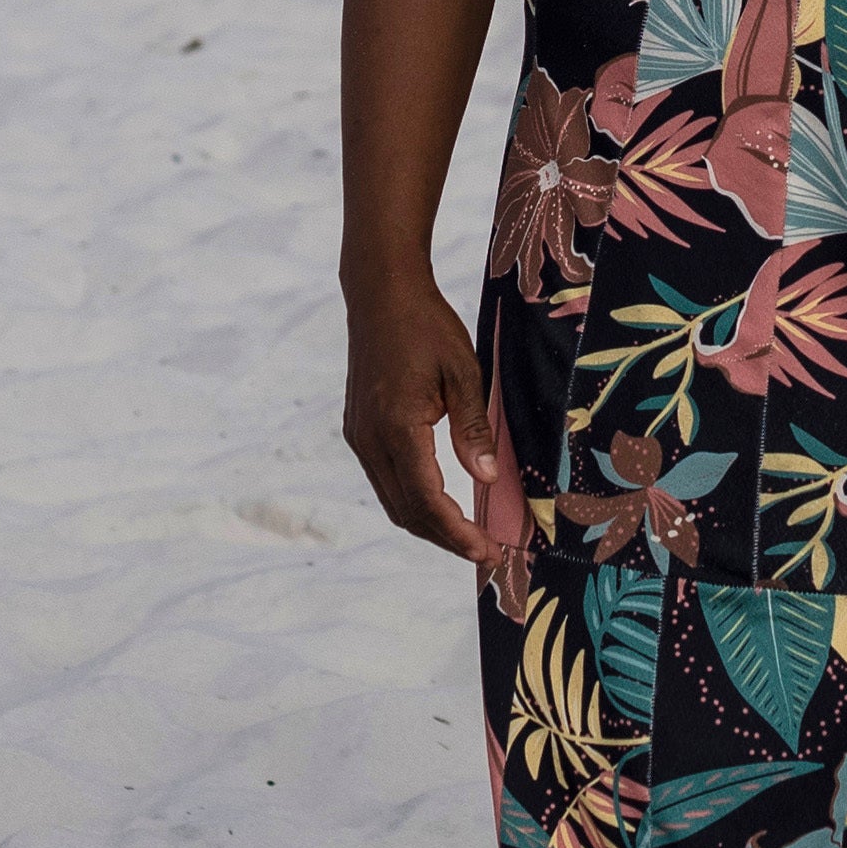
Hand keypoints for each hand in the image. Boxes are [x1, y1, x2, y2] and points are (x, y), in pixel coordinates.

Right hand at [342, 274, 525, 570]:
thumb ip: (473, 430)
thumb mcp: (464, 373)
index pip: (426, 500)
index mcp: (397, 427)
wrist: (381, 295)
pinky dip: (414, 501)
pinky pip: (385, 481)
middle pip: (406, 512)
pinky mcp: (359, 431)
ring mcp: (359, 437)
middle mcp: (370, 439)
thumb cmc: (427, 326)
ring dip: (429, 524)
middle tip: (485, 552)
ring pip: (393, 502)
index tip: (487, 551)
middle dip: (446, 539)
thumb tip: (487, 480)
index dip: (457, 533)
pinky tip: (441, 503)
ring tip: (467, 536)